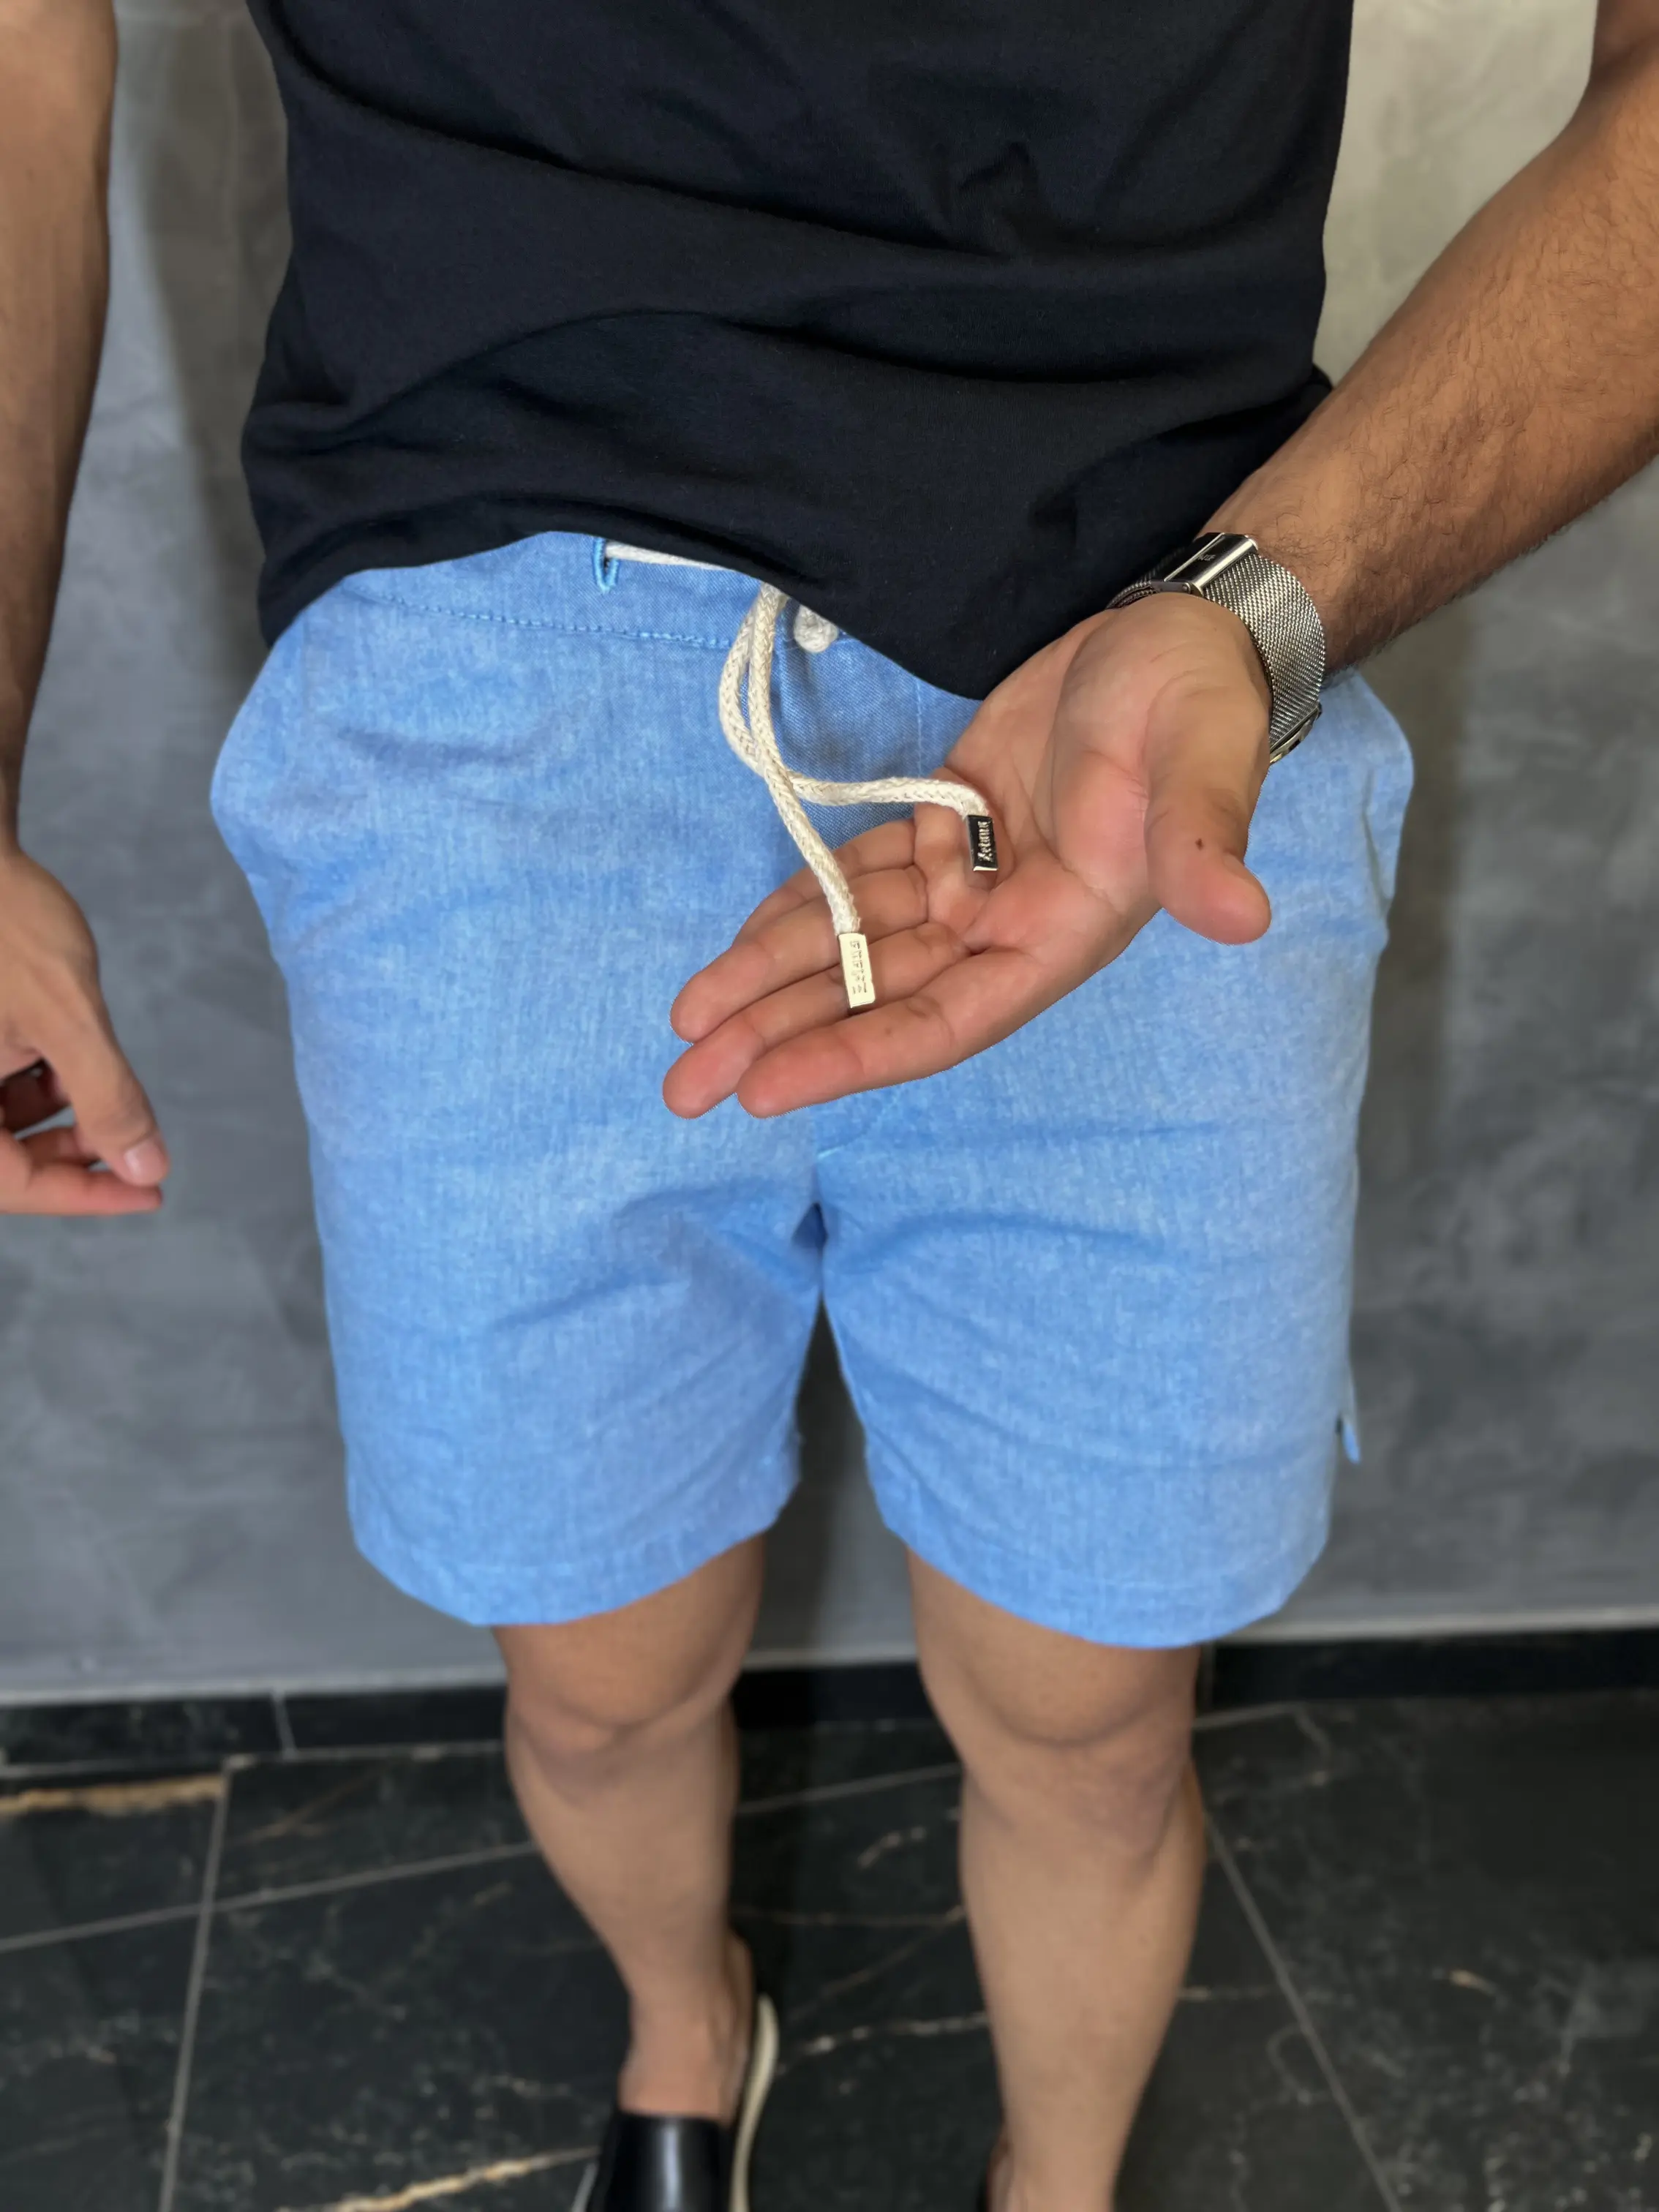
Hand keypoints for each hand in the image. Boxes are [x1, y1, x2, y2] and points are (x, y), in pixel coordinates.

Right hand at [0, 846, 167, 1212]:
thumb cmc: (6, 924)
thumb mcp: (68, 1017)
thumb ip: (108, 1099)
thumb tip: (148, 1169)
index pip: (12, 1186)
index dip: (84, 1197)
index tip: (150, 1193)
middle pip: (1, 1163)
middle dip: (71, 1157)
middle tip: (136, 1152)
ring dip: (53, 1119)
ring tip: (89, 1079)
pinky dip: (29, 1085)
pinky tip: (58, 1055)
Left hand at [664, 592, 1274, 1118]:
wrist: (1181, 636)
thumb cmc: (1199, 706)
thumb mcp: (1203, 768)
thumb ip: (1201, 845)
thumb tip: (1240, 915)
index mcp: (1058, 937)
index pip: (941, 1020)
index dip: (853, 1055)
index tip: (764, 1089)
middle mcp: (1003, 926)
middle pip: (875, 996)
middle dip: (780, 1037)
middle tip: (684, 1083)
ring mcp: (969, 879)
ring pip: (851, 943)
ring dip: (769, 981)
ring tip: (686, 1020)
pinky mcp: (943, 825)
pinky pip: (853, 881)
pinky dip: (793, 910)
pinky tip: (734, 947)